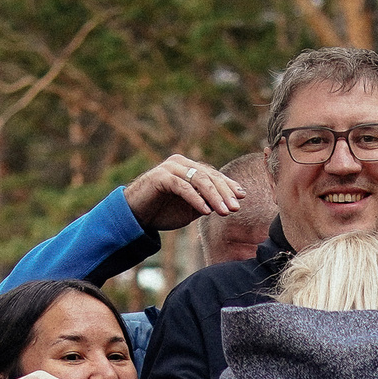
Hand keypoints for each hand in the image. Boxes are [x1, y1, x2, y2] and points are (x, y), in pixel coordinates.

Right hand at [122, 154, 248, 230]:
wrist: (135, 215)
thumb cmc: (162, 211)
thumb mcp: (190, 207)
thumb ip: (207, 202)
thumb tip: (229, 203)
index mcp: (189, 167)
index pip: (213, 174)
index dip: (228, 185)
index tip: (242, 197)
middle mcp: (181, 163)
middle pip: (209, 175)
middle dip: (224, 192)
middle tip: (235, 207)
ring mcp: (170, 168)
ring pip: (199, 179)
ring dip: (214, 196)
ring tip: (225, 212)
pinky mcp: (161, 177)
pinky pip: (184, 187)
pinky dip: (196, 199)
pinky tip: (206, 211)